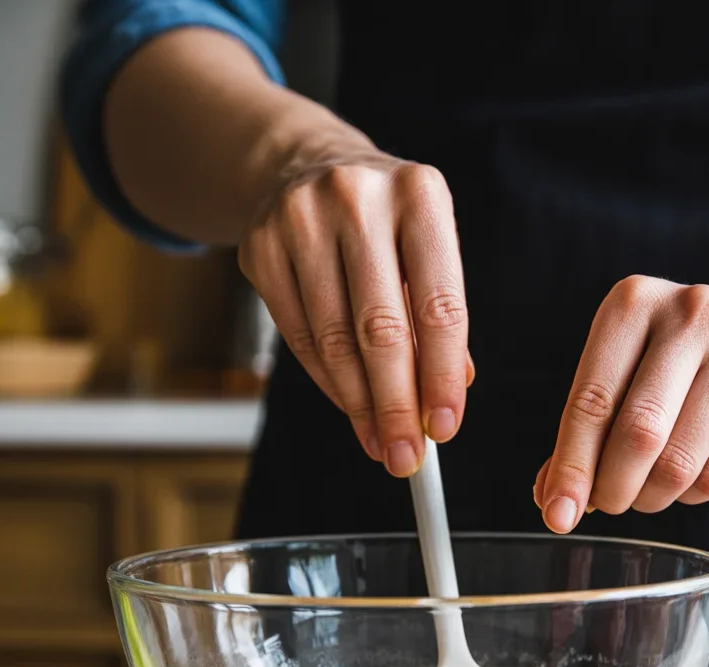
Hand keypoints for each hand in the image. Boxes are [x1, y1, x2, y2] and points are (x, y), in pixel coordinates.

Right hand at [238, 133, 471, 475]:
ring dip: (361, 406)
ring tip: (382, 443)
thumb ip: (437, 318)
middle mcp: (358, 200)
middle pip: (381, 330)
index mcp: (420, 195)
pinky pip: (299, 337)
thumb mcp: (426, 249)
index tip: (445, 428)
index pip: (438, 306)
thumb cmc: (384, 223)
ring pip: (334, 341)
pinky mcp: (261, 247)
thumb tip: (447, 400)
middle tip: (408, 457)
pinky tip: (351, 409)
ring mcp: (301, 220)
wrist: (306, 167)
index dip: (442, 377)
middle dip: (397, 406)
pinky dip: (329, 384)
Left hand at [535, 276, 708, 530]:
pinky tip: (691, 478)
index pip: (591, 400)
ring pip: (678, 463)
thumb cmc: (672, 370)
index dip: (571, 467)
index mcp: (633, 303)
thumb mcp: (620, 377)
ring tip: (648, 490)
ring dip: (651, 496)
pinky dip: (692, 495)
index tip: (557, 515)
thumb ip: (582, 433)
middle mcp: (690, 313)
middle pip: (638, 433)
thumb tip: (554, 502)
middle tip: (608, 505)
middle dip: (612, 489)